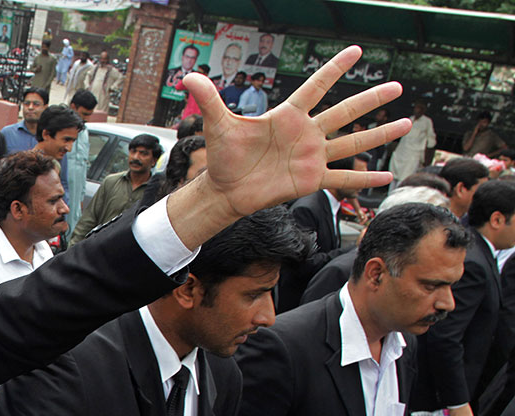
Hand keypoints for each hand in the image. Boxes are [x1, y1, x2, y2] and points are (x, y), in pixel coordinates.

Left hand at [167, 46, 407, 248]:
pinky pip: (343, 179)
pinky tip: (388, 179)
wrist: (226, 189)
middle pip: (344, 113)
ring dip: (378, 135)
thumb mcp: (217, 125)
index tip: (357, 51)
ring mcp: (311, 156)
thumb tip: (186, 77)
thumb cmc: (223, 155)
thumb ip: (208, 99)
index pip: (315, 87)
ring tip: (406, 123)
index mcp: (287, 116)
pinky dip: (364, 180)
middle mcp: (305, 133)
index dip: (334, 69)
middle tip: (397, 85)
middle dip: (370, 100)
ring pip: (352, 143)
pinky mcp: (311, 180)